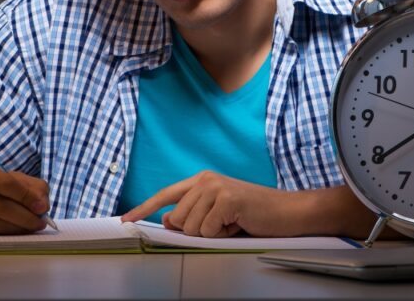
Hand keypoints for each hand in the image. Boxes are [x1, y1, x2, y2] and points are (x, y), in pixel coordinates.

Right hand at [0, 157, 49, 234]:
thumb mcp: (5, 176)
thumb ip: (30, 186)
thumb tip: (43, 206)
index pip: (6, 183)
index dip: (27, 197)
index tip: (43, 208)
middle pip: (1, 206)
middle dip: (25, 217)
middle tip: (41, 223)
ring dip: (17, 229)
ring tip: (30, 227)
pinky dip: (3, 234)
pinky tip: (12, 232)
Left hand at [121, 171, 292, 237]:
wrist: (287, 212)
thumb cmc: (255, 213)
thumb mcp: (218, 213)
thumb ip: (192, 213)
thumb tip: (168, 220)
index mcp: (202, 180)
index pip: (166, 195)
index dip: (144, 208)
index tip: (126, 219)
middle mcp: (206, 179)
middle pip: (178, 219)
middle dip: (198, 230)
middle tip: (224, 224)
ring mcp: (215, 187)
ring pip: (191, 227)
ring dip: (212, 233)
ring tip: (233, 222)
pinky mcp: (226, 199)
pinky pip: (208, 230)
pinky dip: (223, 234)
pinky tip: (238, 224)